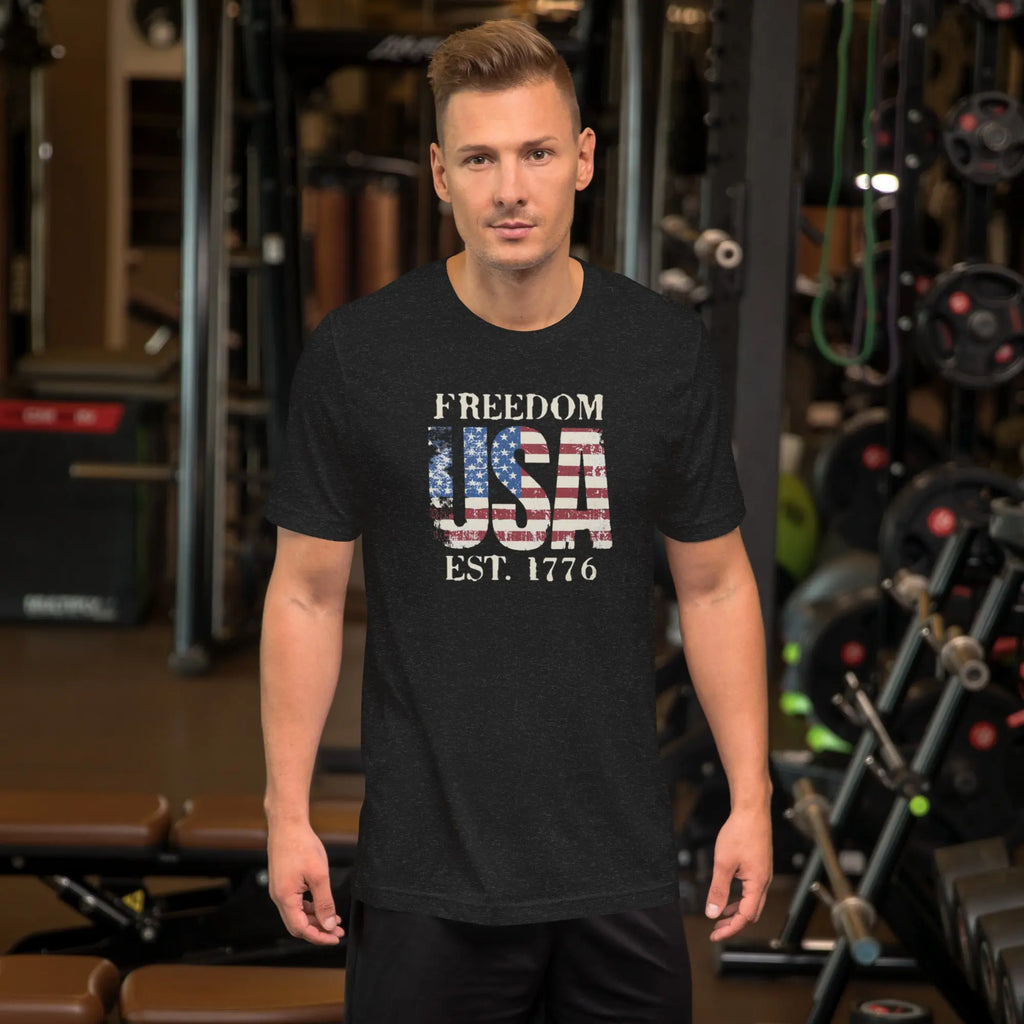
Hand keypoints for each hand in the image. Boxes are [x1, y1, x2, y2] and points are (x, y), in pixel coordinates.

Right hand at [267, 819, 344, 944]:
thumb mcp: (319, 876)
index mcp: (285, 898)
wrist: (288, 825)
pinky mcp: (283, 883)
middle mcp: (278, 897)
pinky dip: (310, 908)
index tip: (335, 938)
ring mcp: (279, 890)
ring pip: (297, 914)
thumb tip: (328, 925)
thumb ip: (324, 902)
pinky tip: (323, 906)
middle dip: (318, 930)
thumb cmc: (302, 846)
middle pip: (298, 925)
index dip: (318, 936)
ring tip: (335, 920)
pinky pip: (296, 903)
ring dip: (315, 919)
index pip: (301, 929)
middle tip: (337, 931)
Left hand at [704, 805, 772, 941]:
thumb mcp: (723, 863)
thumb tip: (712, 913)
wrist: (752, 810)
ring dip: (736, 913)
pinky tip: (728, 898)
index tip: (714, 935)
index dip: (730, 929)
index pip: (745, 917)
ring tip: (720, 917)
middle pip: (751, 914)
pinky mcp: (759, 867)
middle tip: (716, 930)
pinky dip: (739, 899)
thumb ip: (718, 890)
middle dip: (734, 925)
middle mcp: (764, 882)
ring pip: (752, 903)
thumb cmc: (740, 832)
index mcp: (757, 884)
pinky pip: (751, 891)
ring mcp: (763, 874)